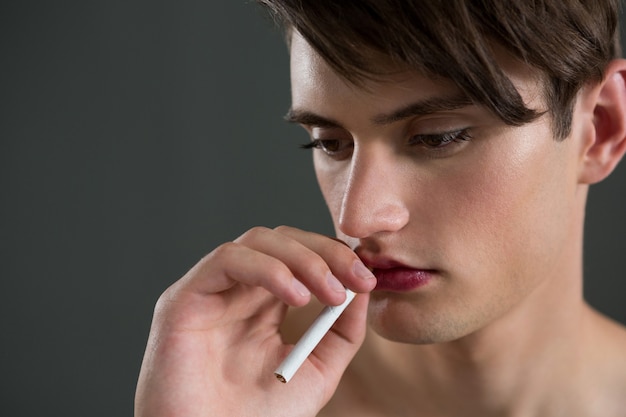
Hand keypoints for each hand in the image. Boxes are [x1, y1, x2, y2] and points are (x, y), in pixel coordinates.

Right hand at [134, 226, 375, 416]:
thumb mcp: (316, 371)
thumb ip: (341, 332)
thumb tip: (362, 290)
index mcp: (263, 304)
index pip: (299, 256)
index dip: (334, 258)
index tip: (367, 279)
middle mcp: (236, 291)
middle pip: (282, 240)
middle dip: (326, 252)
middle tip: (357, 278)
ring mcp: (210, 291)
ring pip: (258, 241)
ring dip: (303, 258)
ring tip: (328, 292)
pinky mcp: (184, 297)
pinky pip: (228, 259)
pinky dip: (268, 268)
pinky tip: (296, 295)